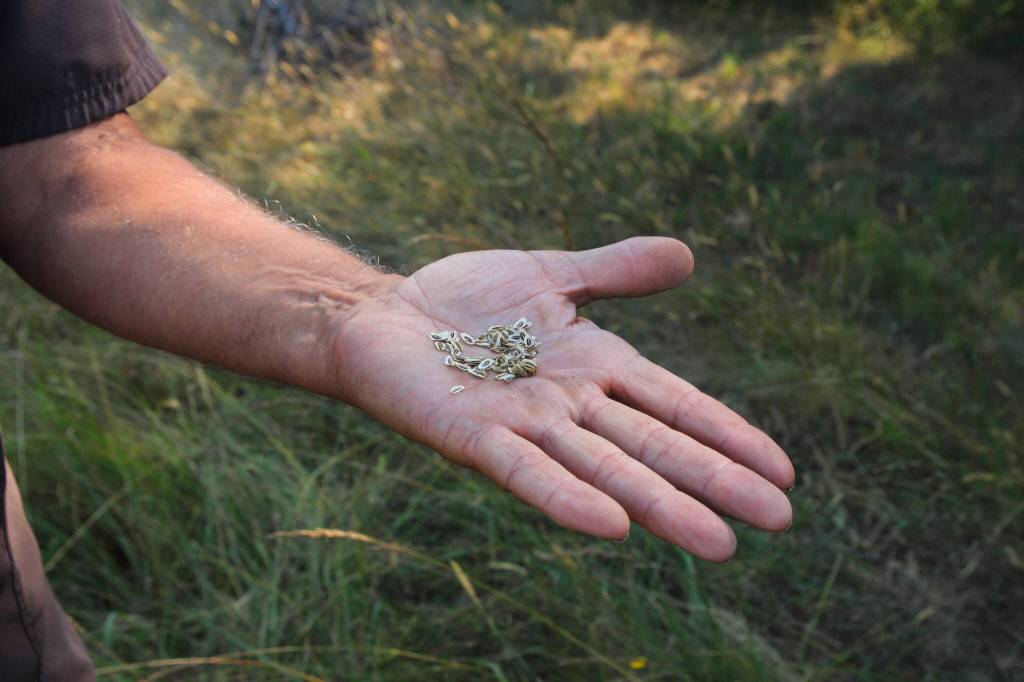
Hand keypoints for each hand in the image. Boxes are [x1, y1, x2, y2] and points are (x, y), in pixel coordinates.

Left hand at [330, 237, 793, 560]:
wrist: (383, 315)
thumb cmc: (465, 300)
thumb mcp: (550, 274)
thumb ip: (613, 272)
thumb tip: (688, 256)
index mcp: (596, 366)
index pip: (675, 404)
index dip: (726, 434)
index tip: (782, 470)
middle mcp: (570, 405)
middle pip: (653, 447)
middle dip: (714, 482)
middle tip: (779, 521)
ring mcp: (525, 425)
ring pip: (603, 469)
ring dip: (658, 505)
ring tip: (716, 542)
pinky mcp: (473, 436)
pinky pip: (525, 471)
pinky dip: (567, 497)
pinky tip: (613, 527)